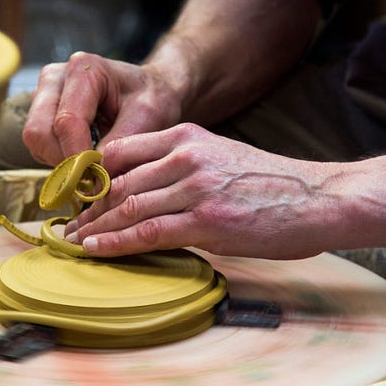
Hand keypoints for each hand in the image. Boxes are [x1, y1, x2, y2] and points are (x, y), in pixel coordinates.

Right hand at [22, 51, 182, 165]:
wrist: (150, 91)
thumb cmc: (152, 99)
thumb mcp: (147, 119)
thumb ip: (118, 146)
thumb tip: (93, 179)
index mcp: (83, 70)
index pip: (67, 121)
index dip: (78, 158)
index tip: (97, 182)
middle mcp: (55, 78)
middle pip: (39, 132)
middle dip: (66, 162)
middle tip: (95, 178)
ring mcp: (43, 94)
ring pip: (35, 142)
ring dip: (61, 163)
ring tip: (94, 165)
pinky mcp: (40, 113)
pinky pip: (38, 147)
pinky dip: (59, 160)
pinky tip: (85, 157)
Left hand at [64, 123, 339, 259]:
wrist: (319, 199)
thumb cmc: (270, 183)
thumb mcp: (220, 156)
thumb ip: (181, 166)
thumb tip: (144, 189)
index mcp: (186, 136)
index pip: (120, 151)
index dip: (92, 175)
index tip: (77, 195)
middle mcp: (185, 156)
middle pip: (118, 180)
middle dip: (87, 206)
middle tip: (66, 224)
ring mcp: (195, 187)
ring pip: (126, 206)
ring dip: (94, 226)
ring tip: (73, 241)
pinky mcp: (206, 221)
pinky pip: (147, 232)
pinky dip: (115, 242)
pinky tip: (95, 248)